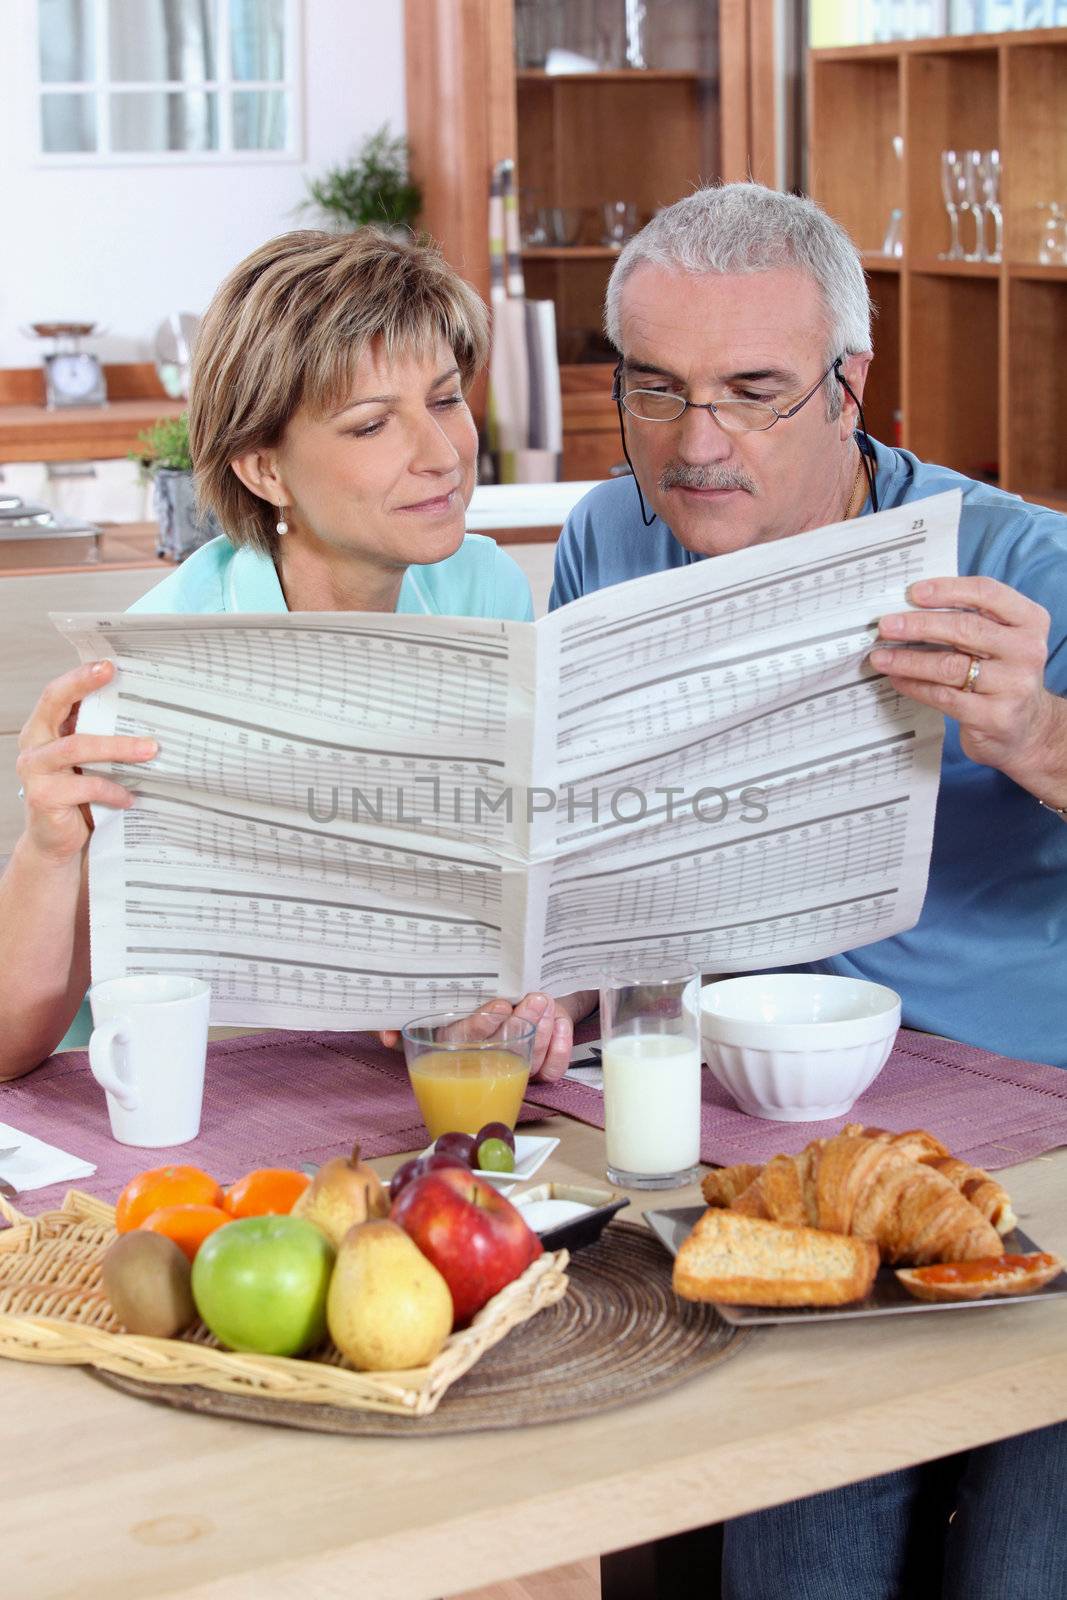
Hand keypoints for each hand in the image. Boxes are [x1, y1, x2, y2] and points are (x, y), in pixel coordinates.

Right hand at [15, 661, 157, 864]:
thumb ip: (99, 738)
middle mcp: (33, 745)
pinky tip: (130, 797)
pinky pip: (85, 786)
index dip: (79, 676)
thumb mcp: (87, 762)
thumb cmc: (77, 796)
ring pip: (77, 747)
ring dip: (118, 746)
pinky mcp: (43, 796)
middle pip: (56, 705)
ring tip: (150, 750)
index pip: (56, 694)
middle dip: (85, 687)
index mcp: (42, 730)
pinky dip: (113, 790)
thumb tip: (147, 714)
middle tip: (116, 677)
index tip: (108, 664)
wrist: (56, 842)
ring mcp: (34, 771)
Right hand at [378, 991, 594, 1082]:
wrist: (524, 999)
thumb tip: (410, 1014)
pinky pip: (551, 1071)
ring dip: (542, 1029)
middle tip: (535, 999)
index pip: (462, 1040)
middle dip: (520, 1023)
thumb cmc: (491, 993)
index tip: (500, 1006)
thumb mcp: (469, 988)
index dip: (480, 1025)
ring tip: (546, 1002)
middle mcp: (481, 1060)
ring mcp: (511, 1069)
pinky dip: (560, 1047)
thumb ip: (451, 990)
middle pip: (498, 1051)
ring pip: (528, 1060)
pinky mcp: (537, 1073)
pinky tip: (559, 1023)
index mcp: (455, 1041)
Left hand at [870, 576, 1058, 784]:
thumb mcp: (1000, 640)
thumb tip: (910, 609)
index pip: (987, 593)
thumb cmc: (1002, 674)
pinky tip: (897, 679)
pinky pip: (944, 696)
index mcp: (1029, 621)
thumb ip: (970, 620)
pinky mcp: (994, 716)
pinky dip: (915, 686)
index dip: (948, 589)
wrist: (1027, 727)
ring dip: (908, 659)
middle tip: (886, 626)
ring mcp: (1013, 685)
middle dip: (918, 625)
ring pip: (950, 665)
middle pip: (964, 629)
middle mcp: (1027, 650)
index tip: (914, 592)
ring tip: (880, 656)